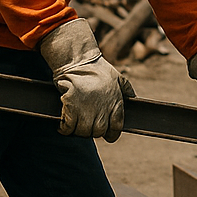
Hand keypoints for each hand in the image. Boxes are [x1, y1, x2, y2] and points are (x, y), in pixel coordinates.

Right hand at [39, 18, 134, 142]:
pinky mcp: (71, 107)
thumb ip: (126, 89)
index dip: (112, 134)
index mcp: (116, 103)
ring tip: (75, 125)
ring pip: (83, 132)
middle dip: (93, 131)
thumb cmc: (98, 69)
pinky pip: (68, 127)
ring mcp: (86, 109)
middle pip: (98, 132)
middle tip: (87, 125)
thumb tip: (133, 98)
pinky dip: (64, 129)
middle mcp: (103, 109)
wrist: (78, 62)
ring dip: (78, 131)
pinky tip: (63, 125)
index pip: (117, 127)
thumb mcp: (118, 78)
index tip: (107, 134)